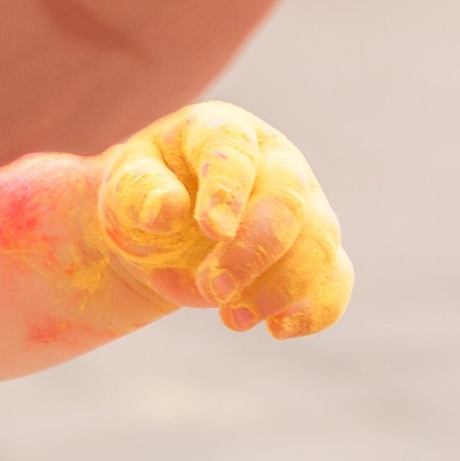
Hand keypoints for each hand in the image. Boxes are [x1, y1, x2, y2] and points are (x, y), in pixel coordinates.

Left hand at [97, 104, 350, 337]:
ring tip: (230, 319)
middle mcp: (275, 162)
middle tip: (211, 291)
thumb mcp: (123, 186)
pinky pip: (336, 280)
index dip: (227, 190)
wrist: (158, 236)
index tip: (211, 230)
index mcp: (224, 131)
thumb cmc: (143, 197)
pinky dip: (315, 309)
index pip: (235, 153)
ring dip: (278, 290)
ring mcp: (304, 206)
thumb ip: (139, 191)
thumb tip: (168, 209)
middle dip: (253, 253)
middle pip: (287, 202)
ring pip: (319, 244)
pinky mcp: (315, 253)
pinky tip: (277, 329)